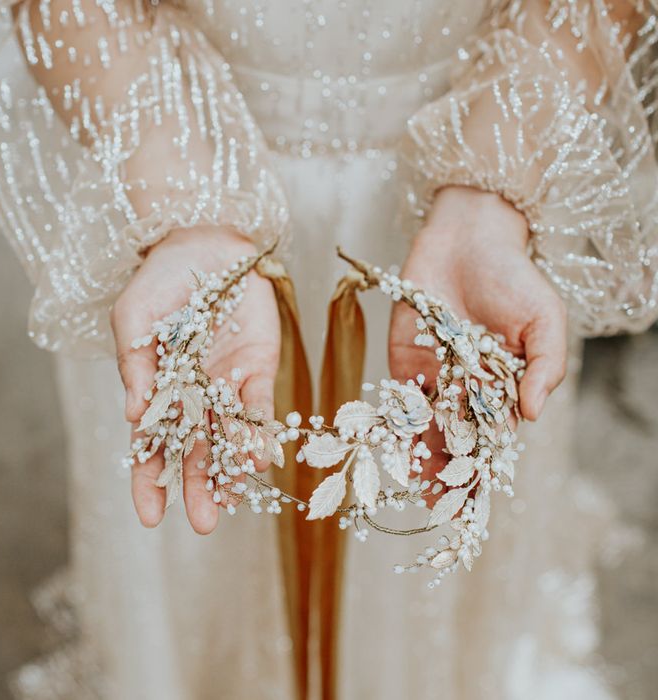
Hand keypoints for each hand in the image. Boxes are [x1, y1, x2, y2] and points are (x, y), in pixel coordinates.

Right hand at [111, 226, 280, 533]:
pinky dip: (259, 433)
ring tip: (233, 501)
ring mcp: (226, 386)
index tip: (150, 517)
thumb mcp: (133, 318)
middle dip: (197, 487)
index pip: (151, 445)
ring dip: (231, 470)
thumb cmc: (160, 279)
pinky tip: (260, 458)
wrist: (207, 244)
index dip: (149, 481)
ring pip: (229, 438)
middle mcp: (193, 396)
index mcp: (157, 389)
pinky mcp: (259, 370)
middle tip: (204, 524)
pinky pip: (259, 408)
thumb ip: (134, 364)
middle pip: (194, 451)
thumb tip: (133, 413)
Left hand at [388, 186, 566, 484]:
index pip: (494, 434)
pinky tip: (392, 452)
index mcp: (503, 385)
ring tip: (416, 490)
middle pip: (457, 438)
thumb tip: (531, 415)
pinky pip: (399, 400)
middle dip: (448, 471)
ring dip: (420, 458)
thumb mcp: (544, 320)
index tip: (475, 497)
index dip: (484, 465)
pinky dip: (396, 426)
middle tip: (439, 506)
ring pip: (426, 427)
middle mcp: (467, 388)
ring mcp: (435, 377)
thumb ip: (544, 367)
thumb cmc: (513, 277)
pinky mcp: (404, 362)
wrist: (466, 240)